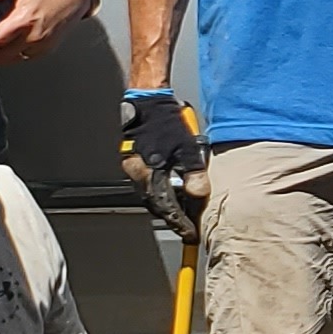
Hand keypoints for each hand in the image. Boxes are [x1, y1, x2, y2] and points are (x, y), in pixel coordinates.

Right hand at [120, 92, 206, 239]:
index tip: (189, 232)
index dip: (179, 221)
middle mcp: (137, 172)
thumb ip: (194, 172)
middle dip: (171, 217)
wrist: (149, 101)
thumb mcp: (187, 147)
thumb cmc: (166, 120)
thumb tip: (199, 193)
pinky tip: (171, 195)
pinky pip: (147, 184)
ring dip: (165, 206)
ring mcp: (133, 167)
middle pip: (155, 204)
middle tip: (186, 228)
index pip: (164, 205)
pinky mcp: (135, 161)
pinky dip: (159, 193)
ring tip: (180, 216)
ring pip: (149, 195)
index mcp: (148, 170)